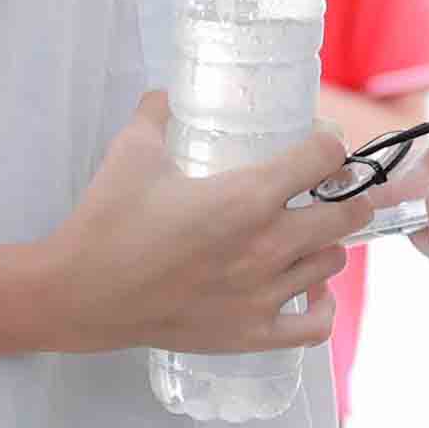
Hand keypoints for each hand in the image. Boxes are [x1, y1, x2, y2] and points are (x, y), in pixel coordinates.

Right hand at [40, 93, 404, 354]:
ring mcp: (263, 295)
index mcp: (248, 197)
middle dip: (345, 193)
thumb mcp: (132, 152)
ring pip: (335, 262)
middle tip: (323, 189)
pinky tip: (307, 289)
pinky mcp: (251, 334)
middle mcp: (268, 245)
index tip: (316, 142)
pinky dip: (321, 306)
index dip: (327, 142)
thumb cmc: (107, 222)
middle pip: (349, 212)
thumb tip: (165, 92)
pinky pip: (316, 327)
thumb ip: (156, 113)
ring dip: (327, 243)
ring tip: (305, 233)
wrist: (79, 295)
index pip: (326, 156)